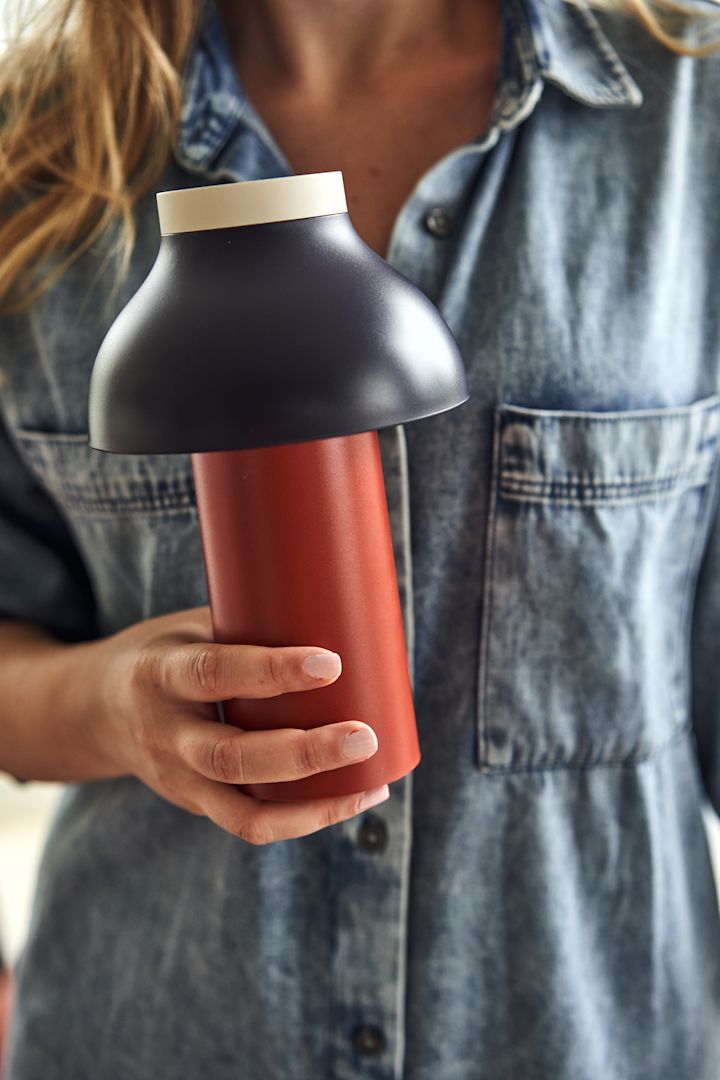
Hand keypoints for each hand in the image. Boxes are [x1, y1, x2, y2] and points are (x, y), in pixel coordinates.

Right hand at [88, 605, 387, 844]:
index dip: (271, 671)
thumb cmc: (163, 654)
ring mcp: (178, 781)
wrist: (92, 713)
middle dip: (304, 753)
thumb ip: (248, 629)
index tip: (331, 662)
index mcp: (158, 675)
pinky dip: (307, 818)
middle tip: (364, 736)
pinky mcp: (197, 806)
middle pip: (232, 758)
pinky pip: (251, 824)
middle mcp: (165, 736)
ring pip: (244, 811)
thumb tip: (338, 610)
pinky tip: (355, 797)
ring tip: (371, 782)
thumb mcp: (187, 628)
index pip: (212, 674)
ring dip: (315, 804)